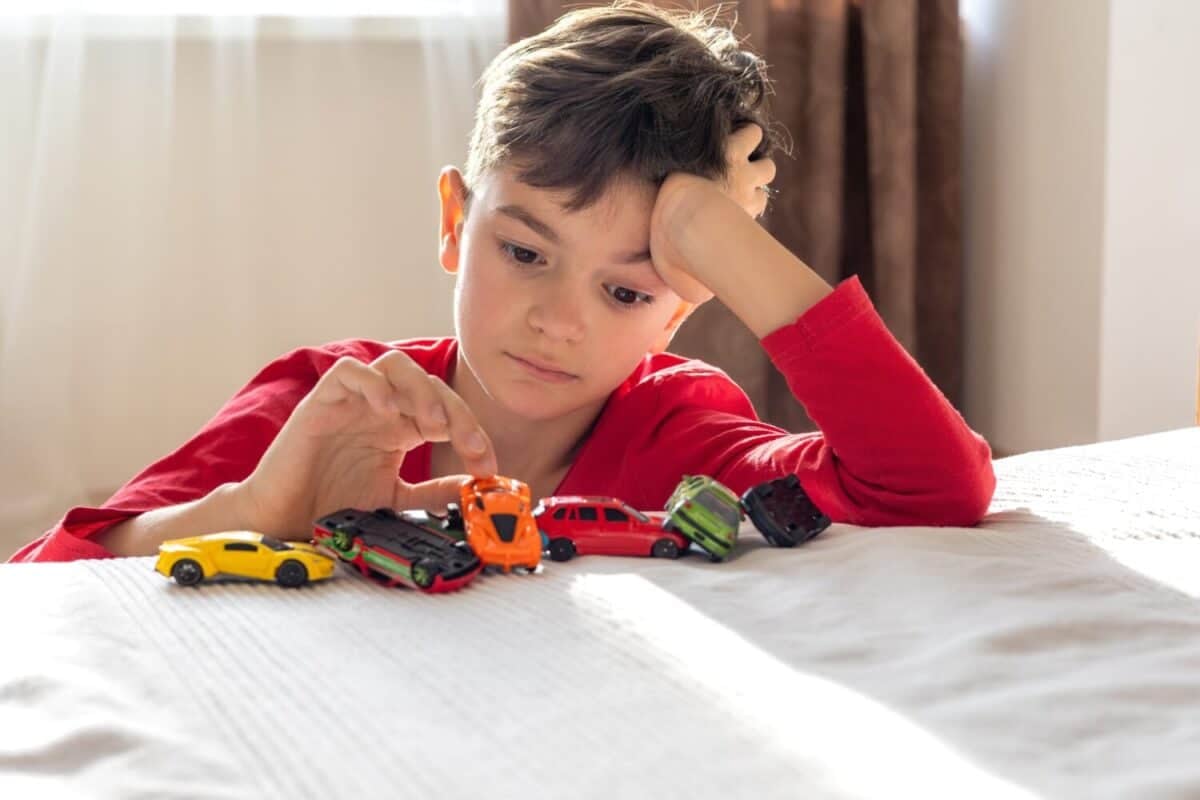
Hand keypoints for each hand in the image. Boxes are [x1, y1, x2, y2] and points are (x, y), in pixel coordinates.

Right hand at [237, 352, 496, 538]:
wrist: (283, 520)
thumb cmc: (332, 505)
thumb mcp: (395, 499)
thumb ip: (432, 492)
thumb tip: (475, 487)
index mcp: (400, 428)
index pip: (445, 412)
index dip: (472, 433)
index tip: (488, 467)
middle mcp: (379, 408)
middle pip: (428, 384)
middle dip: (456, 412)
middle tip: (469, 445)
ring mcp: (352, 401)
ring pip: (393, 366)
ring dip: (420, 390)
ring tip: (431, 424)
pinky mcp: (321, 401)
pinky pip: (348, 371)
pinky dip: (372, 384)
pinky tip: (387, 413)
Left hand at [649, 124, 777, 303]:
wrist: (683, 221)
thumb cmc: (683, 256)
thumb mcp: (691, 284)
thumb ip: (696, 289)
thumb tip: (698, 301)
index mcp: (744, 221)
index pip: (757, 204)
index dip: (744, 199)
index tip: (726, 197)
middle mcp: (752, 195)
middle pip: (766, 176)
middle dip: (753, 172)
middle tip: (731, 169)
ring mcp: (745, 172)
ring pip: (765, 159)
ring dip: (751, 152)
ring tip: (732, 147)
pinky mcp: (732, 149)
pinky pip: (752, 132)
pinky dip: (743, 131)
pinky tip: (723, 131)